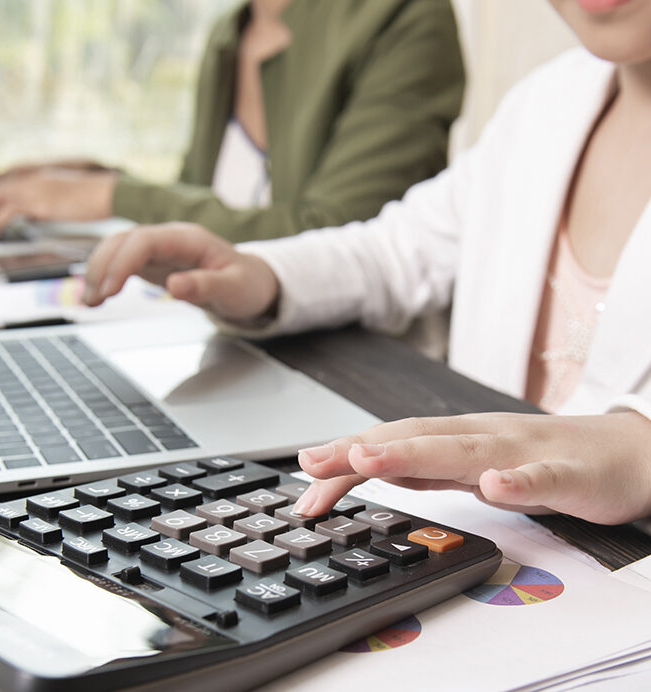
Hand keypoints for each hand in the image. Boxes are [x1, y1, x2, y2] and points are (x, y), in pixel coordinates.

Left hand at [0, 164, 116, 239]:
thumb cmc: (92, 198)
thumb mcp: (61, 196)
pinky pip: (5, 212)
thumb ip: (44, 200)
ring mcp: (33, 188)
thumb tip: (32, 212)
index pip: (1, 182)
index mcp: (36, 175)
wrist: (107, 193)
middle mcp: (30, 178)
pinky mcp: (37, 202)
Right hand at [82, 222, 279, 323]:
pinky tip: (96, 296)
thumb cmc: (246, 284)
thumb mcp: (234, 289)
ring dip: (98, 272)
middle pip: (123, 241)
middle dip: (102, 267)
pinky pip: (121, 262)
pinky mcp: (152, 262)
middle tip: (94, 300)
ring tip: (89, 301)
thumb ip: (205, 286)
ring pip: (116, 249)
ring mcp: (158, 249)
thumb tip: (174, 286)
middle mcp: (169, 238)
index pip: (143, 241)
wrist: (251, 283)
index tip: (109, 291)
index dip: (121, 263)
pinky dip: (105, 277)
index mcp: (188, 239)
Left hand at [294, 411, 650, 524]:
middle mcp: (482, 438)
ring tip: (367, 457)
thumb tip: (371, 471)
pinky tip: (492, 484)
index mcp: (458, 440)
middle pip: (414, 439)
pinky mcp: (568, 475)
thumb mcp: (473, 470)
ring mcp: (523, 453)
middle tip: (311, 462)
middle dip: (359, 448)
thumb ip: (427, 469)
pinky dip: (515, 480)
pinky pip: (541, 478)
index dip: (345, 455)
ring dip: (411, 452)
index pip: (393, 444)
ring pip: (464, 450)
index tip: (303, 474)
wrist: (629, 454)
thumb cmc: (546, 462)